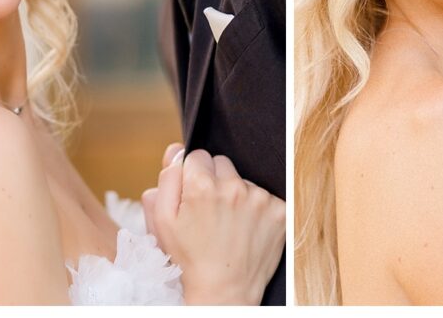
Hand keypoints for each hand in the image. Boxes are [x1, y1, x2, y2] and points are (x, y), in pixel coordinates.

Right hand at [142, 146, 284, 304]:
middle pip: (223, 162)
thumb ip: (167, 179)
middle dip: (215, 180)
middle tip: (211, 211)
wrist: (223, 291)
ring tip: (230, 224)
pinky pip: (266, 195)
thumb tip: (177, 149)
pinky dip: (258, 208)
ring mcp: (260, 199)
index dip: (193, 176)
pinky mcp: (279, 211)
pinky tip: (249, 229)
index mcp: (202, 185)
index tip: (194, 197)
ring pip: (245, 179)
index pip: (197, 155)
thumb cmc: (188, 258)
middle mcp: (233, 187)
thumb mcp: (163, 221)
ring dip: (237, 194)